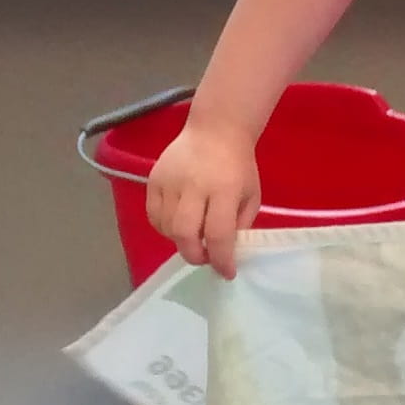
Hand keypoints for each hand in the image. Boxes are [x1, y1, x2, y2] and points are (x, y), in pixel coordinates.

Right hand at [146, 121, 261, 278]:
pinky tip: (178, 224)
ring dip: (180, 242)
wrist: (215, 131)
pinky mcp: (152, 180)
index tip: (227, 272)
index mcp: (223, 189)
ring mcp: (169, 182)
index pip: (219, 233)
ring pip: (166, 228)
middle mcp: (193, 186)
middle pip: (184, 234)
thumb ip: (240, 224)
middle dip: (195, 255)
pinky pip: (153, 216)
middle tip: (205, 258)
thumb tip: (227, 253)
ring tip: (194, 237)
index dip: (221, 259)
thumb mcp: (252, 195)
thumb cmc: (239, 166)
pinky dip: (164, 228)